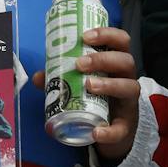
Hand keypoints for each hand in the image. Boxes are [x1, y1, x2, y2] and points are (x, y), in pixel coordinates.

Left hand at [32, 26, 140, 163]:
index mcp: (116, 63)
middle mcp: (127, 78)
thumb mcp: (81, 82)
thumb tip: (37, 76)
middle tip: (80, 64)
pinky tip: (96, 132)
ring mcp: (128, 101)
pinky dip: (109, 131)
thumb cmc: (98, 95)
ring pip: (129, 87)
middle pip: (126, 61)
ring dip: (109, 84)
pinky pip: (122, 128)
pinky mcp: (126, 125)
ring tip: (88, 85)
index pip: (121, 41)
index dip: (107, 34)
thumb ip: (61, 77)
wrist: (112, 128)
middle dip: (103, 59)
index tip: (85, 37)